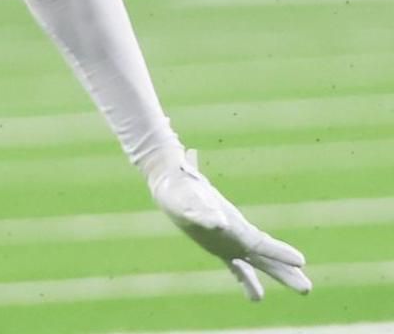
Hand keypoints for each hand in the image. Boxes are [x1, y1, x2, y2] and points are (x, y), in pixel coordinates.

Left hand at [148, 148, 310, 300]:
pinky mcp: (214, 245)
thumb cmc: (184, 187)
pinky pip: (232, 265)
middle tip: (306, 288)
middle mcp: (235, 235)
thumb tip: (218, 224)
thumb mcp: (192, 200)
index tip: (301, 261)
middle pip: (264, 257)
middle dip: (284, 272)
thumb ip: (204, 211)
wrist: (173, 181)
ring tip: (269, 299)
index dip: (280, 253)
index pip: (261, 244)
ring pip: (250, 264)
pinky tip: (255, 295)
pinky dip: (242, 276)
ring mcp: (226, 241)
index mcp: (234, 226)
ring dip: (260, 281)